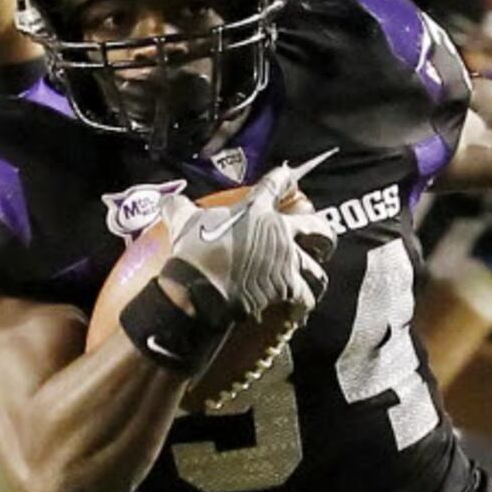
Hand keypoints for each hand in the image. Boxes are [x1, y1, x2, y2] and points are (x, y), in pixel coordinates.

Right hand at [163, 162, 333, 322]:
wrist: (199, 286)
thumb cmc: (193, 251)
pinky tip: (300, 313)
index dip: (285, 179)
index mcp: (257, 209)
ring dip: (315, 278)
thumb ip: (178, 207)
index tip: (290, 179)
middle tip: (322, 243)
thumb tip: (167, 201)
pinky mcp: (286, 288)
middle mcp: (279, 232)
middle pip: (317, 228)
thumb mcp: (182, 221)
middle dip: (324, 236)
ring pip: (316, 270)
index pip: (276, 183)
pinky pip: (305, 298)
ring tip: (312, 284)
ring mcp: (286, 260)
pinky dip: (303, 306)